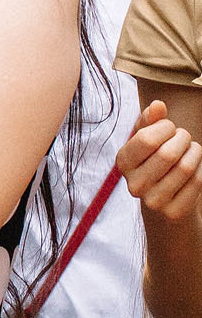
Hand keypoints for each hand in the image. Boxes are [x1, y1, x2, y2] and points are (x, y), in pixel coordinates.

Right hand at [121, 101, 201, 220]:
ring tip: (192, 150)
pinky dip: (201, 169)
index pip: (146, 140)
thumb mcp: (147, 139)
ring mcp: (153, 201)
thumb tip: (158, 105)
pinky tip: (195, 167)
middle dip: (183, 139)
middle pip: (168, 154)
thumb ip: (150, 120)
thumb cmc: (155, 160)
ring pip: (186, 167)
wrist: (163, 199)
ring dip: (195, 152)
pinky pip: (196, 183)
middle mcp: (134, 184)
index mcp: (123, 162)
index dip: (164, 128)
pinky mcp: (173, 211)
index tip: (169, 127)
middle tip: (184, 137)